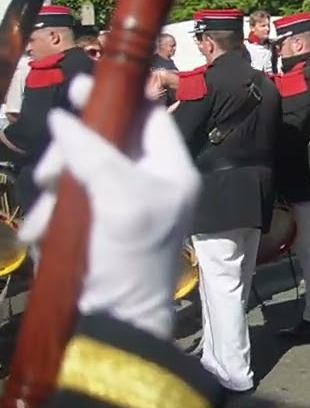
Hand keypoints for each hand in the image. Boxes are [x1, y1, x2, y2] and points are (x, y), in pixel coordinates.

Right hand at [19, 75, 200, 340]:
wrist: (114, 321)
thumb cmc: (130, 257)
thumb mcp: (119, 197)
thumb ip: (93, 151)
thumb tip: (63, 116)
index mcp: (171, 170)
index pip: (149, 117)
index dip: (118, 98)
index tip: (82, 86)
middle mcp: (148, 182)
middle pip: (102, 140)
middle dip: (70, 153)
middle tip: (50, 172)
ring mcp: (117, 205)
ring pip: (74, 171)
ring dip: (53, 190)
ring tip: (48, 218)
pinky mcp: (89, 226)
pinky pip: (61, 204)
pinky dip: (48, 217)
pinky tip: (41, 236)